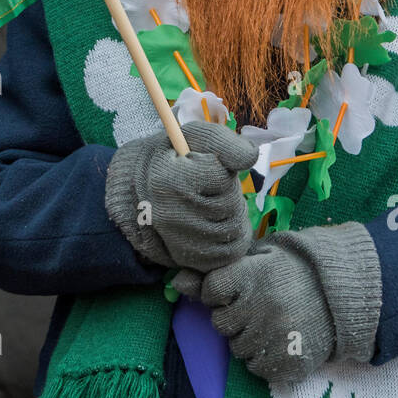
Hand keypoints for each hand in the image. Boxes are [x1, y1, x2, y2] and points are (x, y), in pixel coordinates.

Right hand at [104, 119, 257, 271]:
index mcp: (166, 180)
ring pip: (234, 227)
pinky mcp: (191, 260)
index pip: (221, 176)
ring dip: (233, 212)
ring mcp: (179, 242)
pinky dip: (234, 235)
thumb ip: (223, 142)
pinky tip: (218, 221)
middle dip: (228, 191)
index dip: (219, 168)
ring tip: (213, 202)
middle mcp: (170, 215)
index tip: (201, 166)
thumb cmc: (176, 160)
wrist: (146, 192)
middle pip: (230, 204)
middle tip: (209, 186)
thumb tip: (251, 156)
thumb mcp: (194, 138)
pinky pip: (232, 250)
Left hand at [173, 221, 381, 384]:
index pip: (211, 290)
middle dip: (235, 316)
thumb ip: (215, 272)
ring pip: (237, 348)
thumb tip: (176, 281)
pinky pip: (257, 368)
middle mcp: (261, 306)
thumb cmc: (293, 273)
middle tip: (259, 307)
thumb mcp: (259, 260)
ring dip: (249, 338)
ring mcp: (275, 336)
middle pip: (221, 323)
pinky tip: (280, 341)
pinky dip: (265, 359)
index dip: (222, 291)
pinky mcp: (287, 362)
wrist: (343, 295)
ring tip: (273, 323)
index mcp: (252, 275)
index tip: (240, 288)